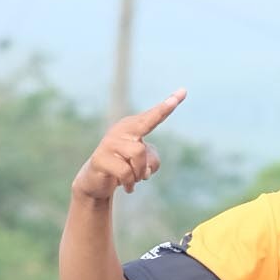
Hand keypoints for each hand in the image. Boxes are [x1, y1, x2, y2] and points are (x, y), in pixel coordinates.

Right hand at [71, 91, 186, 206]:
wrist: (96, 182)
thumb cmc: (124, 167)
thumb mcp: (143, 163)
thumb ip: (151, 160)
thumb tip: (145, 169)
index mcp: (132, 127)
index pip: (153, 116)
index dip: (167, 105)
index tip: (183, 91)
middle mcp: (120, 130)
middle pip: (146, 122)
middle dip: (161, 110)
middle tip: (173, 103)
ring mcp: (109, 143)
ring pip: (138, 153)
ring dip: (140, 171)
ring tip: (134, 179)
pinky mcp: (100, 158)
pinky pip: (126, 172)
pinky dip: (130, 183)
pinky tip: (128, 188)